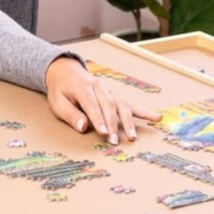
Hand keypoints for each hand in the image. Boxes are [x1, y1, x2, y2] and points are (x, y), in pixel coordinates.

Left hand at [45, 57, 161, 143]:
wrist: (66, 71)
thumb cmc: (60, 90)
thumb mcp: (58, 102)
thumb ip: (71, 114)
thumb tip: (83, 127)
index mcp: (83, 87)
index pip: (92, 105)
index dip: (98, 120)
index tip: (104, 133)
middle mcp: (99, 87)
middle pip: (109, 106)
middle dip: (113, 124)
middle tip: (115, 141)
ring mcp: (109, 90)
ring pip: (121, 105)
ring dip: (128, 122)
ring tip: (133, 137)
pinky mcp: (115, 95)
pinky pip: (129, 103)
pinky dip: (143, 111)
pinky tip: (156, 118)